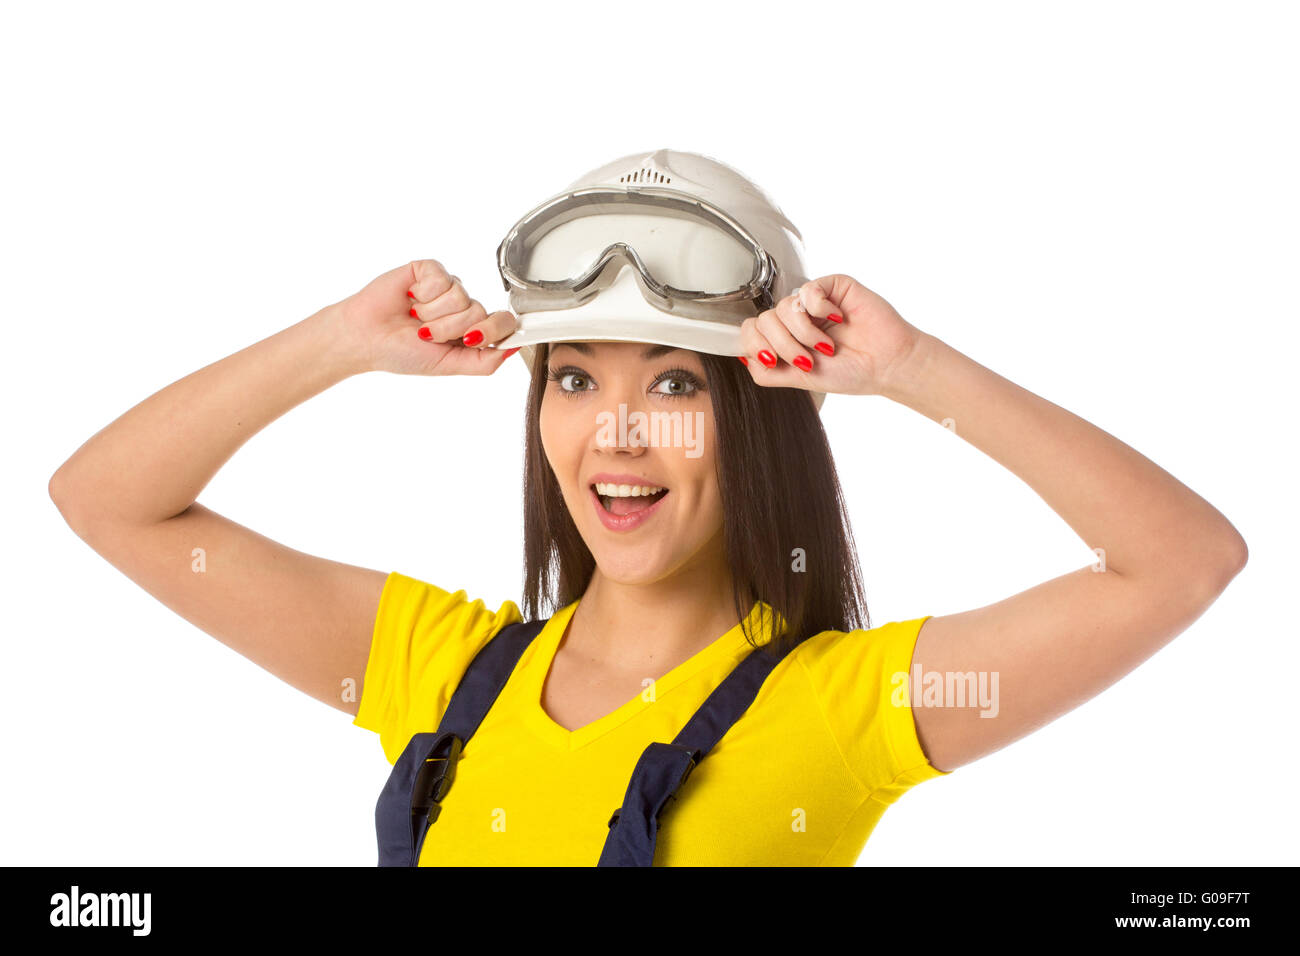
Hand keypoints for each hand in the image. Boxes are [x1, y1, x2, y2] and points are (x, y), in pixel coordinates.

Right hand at [326, 259, 519, 375]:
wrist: (365, 338)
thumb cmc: (401, 353)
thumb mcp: (448, 365)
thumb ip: (484, 362)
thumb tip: (515, 348)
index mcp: (471, 329)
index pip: (502, 322)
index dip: (490, 331)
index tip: (470, 339)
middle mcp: (462, 306)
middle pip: (479, 312)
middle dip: (449, 329)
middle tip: (425, 334)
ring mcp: (447, 287)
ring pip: (461, 297)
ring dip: (433, 315)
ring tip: (414, 318)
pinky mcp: (430, 270)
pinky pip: (443, 279)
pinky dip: (424, 295)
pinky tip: (409, 299)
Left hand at [737, 274, 923, 396]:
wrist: (886, 365)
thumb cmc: (851, 372)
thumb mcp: (800, 380)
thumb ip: (767, 372)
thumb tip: (742, 356)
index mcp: (785, 338)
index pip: (751, 330)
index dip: (758, 345)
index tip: (776, 361)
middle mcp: (796, 318)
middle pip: (764, 320)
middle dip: (784, 345)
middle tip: (809, 360)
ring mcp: (813, 302)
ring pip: (783, 308)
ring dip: (806, 333)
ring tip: (828, 346)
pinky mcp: (831, 286)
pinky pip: (808, 291)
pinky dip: (821, 310)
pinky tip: (839, 320)